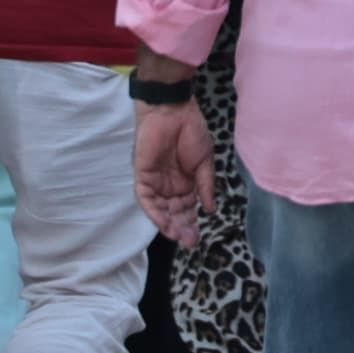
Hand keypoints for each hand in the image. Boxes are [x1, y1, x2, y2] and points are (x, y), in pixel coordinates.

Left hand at [136, 100, 215, 247]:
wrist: (173, 111)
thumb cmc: (192, 131)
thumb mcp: (205, 162)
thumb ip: (205, 186)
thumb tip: (210, 209)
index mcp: (185, 182)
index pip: (187, 208)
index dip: (191, 223)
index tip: (198, 237)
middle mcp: (169, 186)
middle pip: (173, 213)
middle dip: (181, 228)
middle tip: (190, 241)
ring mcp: (155, 182)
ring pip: (159, 210)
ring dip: (168, 224)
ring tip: (179, 236)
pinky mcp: (142, 176)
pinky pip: (146, 199)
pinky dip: (154, 212)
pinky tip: (164, 222)